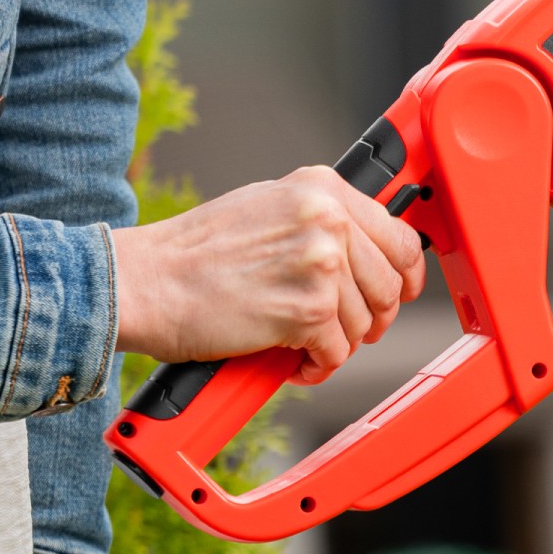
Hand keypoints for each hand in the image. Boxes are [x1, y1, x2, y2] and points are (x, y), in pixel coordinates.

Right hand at [112, 166, 426, 384]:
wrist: (147, 281)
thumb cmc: (196, 252)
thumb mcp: (269, 207)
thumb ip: (320, 220)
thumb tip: (366, 248)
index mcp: (322, 187)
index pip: (399, 235)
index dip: (405, 274)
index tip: (400, 292)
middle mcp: (328, 218)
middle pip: (390, 284)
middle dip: (373, 317)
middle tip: (345, 330)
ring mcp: (321, 262)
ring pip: (365, 322)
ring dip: (338, 344)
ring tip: (303, 343)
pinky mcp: (307, 309)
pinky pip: (337, 352)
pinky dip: (318, 366)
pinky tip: (293, 360)